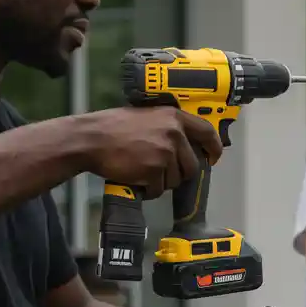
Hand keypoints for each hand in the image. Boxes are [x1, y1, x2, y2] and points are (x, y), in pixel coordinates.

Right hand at [78, 106, 223, 198]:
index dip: (214, 148)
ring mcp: (165, 153)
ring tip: (142, 170)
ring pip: (175, 180)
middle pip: (192, 165)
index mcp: (174, 117)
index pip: (206, 132)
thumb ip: (169, 127)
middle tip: (160, 171)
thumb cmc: (114, 127)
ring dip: (161, 181)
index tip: (213, 157)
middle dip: (178, 173)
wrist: (92, 139)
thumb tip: (185, 144)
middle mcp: (174, 134)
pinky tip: (136, 178)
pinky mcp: (154, 171)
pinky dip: (149, 190)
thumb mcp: (148, 116)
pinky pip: (159, 189)